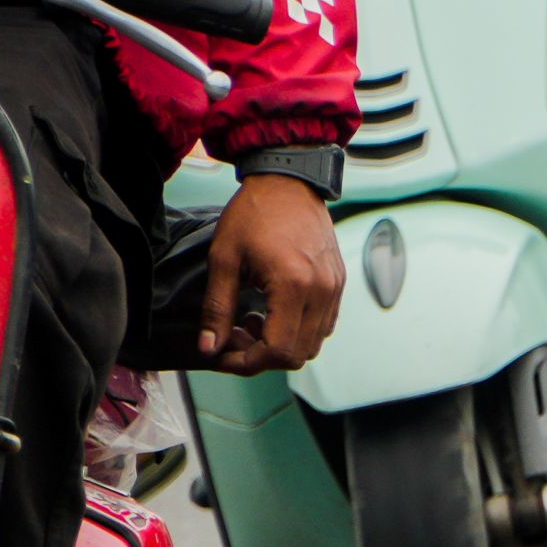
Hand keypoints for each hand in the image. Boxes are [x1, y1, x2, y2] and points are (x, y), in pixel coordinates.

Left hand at [198, 171, 341, 372]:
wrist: (289, 183)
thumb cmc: (255, 214)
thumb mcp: (224, 260)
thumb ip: (216, 309)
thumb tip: (208, 348)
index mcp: (294, 285)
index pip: (277, 349)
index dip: (245, 363)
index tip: (221, 356)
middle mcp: (322, 290)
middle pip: (298, 354)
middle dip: (261, 356)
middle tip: (232, 338)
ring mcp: (335, 287)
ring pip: (313, 343)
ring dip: (281, 345)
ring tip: (252, 322)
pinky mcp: (338, 283)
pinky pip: (323, 324)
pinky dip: (297, 330)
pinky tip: (273, 312)